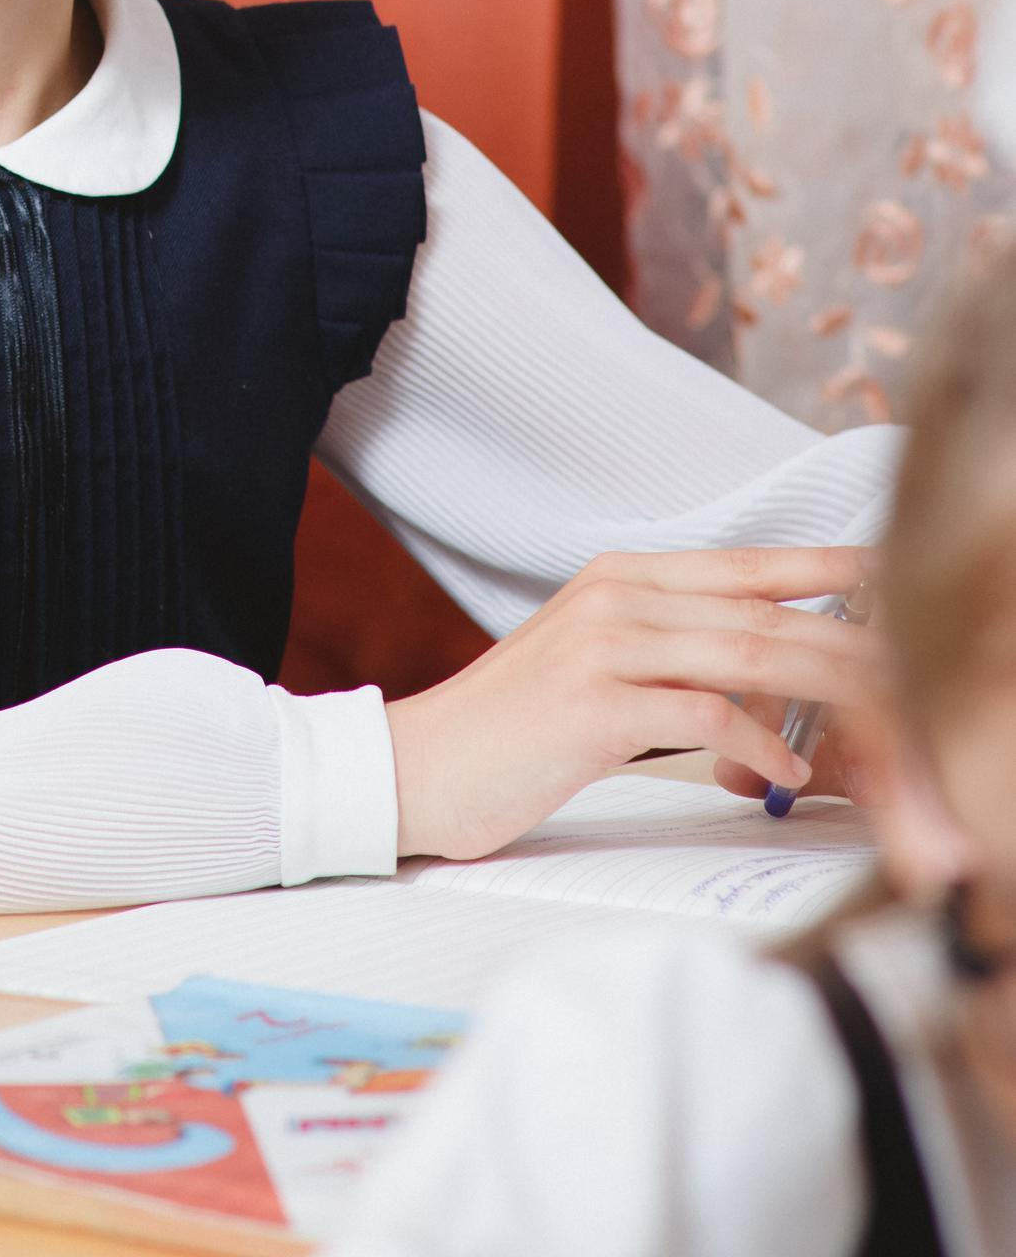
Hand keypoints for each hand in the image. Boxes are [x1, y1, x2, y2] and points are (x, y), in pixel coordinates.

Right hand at [385, 545, 880, 861]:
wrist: (419, 764)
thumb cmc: (514, 732)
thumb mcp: (600, 675)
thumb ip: (677, 666)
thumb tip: (770, 696)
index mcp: (620, 578)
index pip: (745, 564)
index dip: (824, 564)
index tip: (889, 569)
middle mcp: (616, 596)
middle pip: (762, 610)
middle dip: (847, 639)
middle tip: (912, 665)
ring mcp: (602, 645)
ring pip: (745, 652)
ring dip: (824, 688)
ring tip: (882, 716)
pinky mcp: (591, 705)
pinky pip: (702, 715)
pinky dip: (757, 741)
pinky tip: (786, 767)